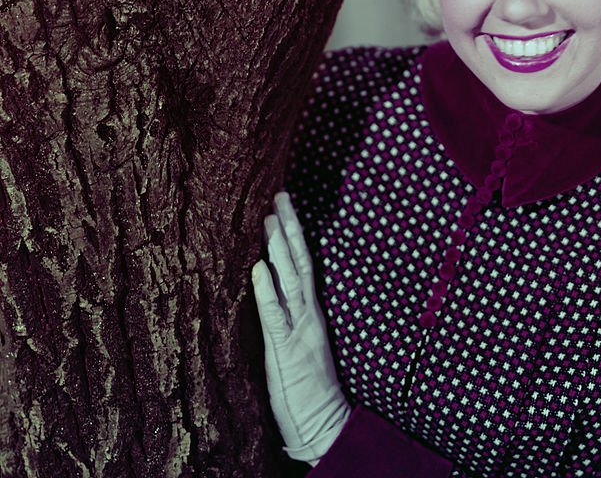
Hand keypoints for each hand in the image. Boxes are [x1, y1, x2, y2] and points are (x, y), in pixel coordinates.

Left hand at [252, 191, 350, 464]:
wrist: (324, 423)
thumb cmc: (308, 386)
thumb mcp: (300, 342)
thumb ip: (289, 314)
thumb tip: (271, 285)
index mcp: (311, 310)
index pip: (304, 262)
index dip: (295, 233)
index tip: (284, 204)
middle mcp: (308, 314)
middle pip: (300, 261)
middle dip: (290, 227)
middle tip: (279, 195)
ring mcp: (299, 330)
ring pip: (291, 280)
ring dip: (279, 249)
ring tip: (268, 219)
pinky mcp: (287, 351)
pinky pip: (276, 316)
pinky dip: (267, 291)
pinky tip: (258, 270)